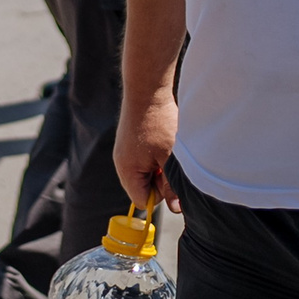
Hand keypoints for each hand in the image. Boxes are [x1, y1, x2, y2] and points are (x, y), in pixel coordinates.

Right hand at [114, 89, 181, 212]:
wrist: (147, 89)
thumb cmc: (158, 123)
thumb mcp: (170, 159)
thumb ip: (172, 186)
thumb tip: (176, 209)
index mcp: (127, 171)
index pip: (143, 200)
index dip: (161, 197)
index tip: (173, 181)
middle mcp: (122, 162)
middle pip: (144, 187)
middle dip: (162, 181)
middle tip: (173, 163)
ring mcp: (125, 151)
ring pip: (147, 172)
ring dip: (161, 167)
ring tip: (169, 150)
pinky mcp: (131, 141)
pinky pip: (144, 158)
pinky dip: (157, 155)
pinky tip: (165, 141)